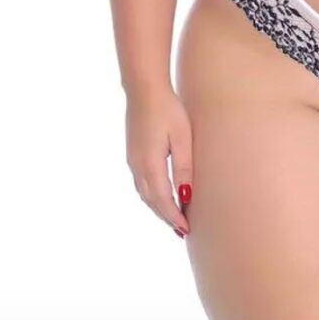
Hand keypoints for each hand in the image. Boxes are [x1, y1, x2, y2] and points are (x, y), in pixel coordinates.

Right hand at [125, 85, 192, 238]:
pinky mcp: (132, 153)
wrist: (144, 89)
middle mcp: (137, 167)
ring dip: (158, 207)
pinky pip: (141, 183)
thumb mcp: (182, 138)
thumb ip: (184, 168)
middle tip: (182, 230)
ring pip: (144, 193)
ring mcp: (132, 160)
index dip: (174, 217)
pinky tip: (161, 195)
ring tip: (174, 217)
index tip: (186, 230)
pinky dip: (152, 195)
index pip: (162, 200)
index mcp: (150, 165)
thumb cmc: (168, 110)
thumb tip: (186, 197)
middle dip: (166, 216)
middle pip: (151, 201)